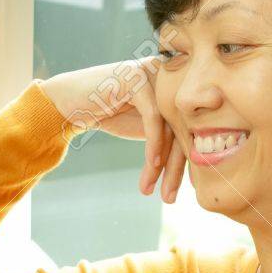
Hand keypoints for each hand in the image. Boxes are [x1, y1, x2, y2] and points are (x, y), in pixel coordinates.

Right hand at [41, 59, 187, 202]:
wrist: (71, 102)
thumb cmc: (109, 113)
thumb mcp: (145, 127)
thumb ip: (171, 136)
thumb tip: (201, 162)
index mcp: (176, 85)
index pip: (190, 127)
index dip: (187, 162)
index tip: (181, 189)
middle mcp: (169, 76)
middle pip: (182, 128)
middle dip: (176, 168)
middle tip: (168, 198)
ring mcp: (153, 74)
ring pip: (169, 126)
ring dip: (163, 164)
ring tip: (156, 191)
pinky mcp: (137, 79)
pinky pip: (153, 118)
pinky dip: (154, 145)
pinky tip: (152, 166)